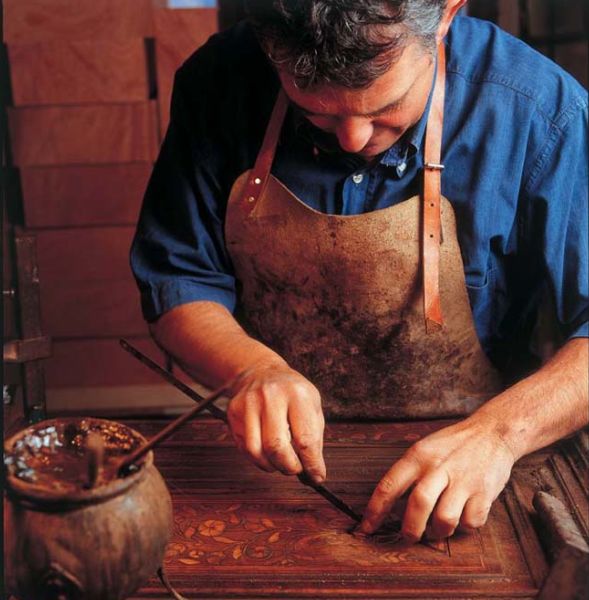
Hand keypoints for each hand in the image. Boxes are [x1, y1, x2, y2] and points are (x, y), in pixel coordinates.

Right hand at [227, 362, 325, 482]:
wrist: (261, 372)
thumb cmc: (292, 394)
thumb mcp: (312, 407)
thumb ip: (314, 439)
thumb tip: (314, 474)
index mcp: (297, 394)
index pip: (305, 439)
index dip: (312, 464)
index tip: (316, 477)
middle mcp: (271, 396)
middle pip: (276, 447)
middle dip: (289, 467)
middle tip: (296, 469)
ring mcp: (249, 403)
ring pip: (257, 451)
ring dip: (272, 466)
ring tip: (281, 462)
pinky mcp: (234, 412)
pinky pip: (245, 448)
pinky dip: (259, 459)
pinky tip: (267, 453)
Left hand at [360, 415, 515, 539]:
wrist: (491, 432)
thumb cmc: (452, 445)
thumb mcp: (424, 449)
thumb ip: (408, 473)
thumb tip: (387, 505)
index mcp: (418, 456)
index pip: (389, 485)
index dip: (375, 511)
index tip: (366, 528)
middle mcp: (438, 467)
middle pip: (418, 505)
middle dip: (409, 530)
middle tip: (408, 538)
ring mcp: (463, 480)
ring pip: (445, 520)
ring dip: (438, 533)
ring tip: (437, 530)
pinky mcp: (484, 492)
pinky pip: (470, 523)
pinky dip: (464, 527)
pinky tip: (462, 518)